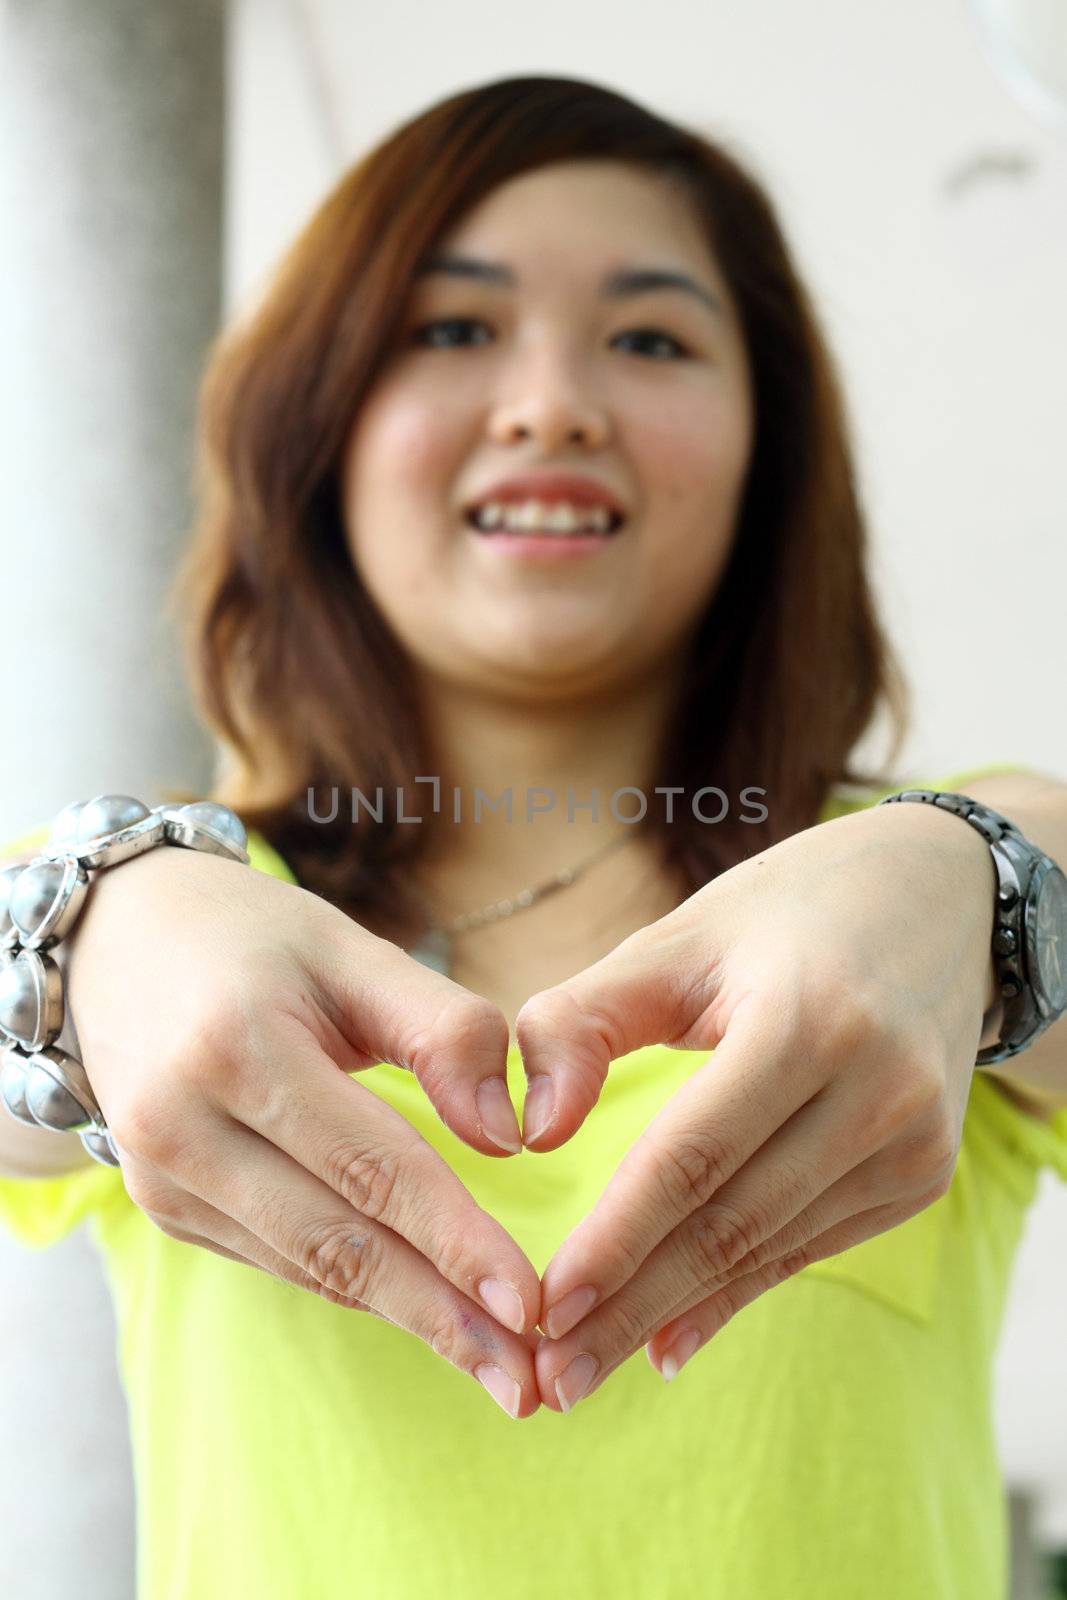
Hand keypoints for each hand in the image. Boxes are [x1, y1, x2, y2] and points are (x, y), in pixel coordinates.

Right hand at [59, 845, 542, 1417]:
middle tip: (528, 1381)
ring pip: (307, 1265)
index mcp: (237, 1046)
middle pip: (336, 1241)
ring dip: (407, 1318)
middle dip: (441, 1317)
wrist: (118, 942)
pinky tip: (421, 1308)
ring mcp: (159, 1175)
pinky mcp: (162, 1203)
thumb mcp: (352, 950)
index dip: (455, 1240)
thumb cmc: (256, 941)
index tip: (531, 1303)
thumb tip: (512, 1134)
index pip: (370, 1165)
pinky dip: (355, 1286)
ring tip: (496, 1364)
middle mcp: (181, 1123)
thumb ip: (442, 1029)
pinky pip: (277, 1256)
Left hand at [515, 801, 995, 1411]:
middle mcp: (878, 1091)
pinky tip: (671, 1338)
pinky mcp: (922, 1175)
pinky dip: (737, 1292)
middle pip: (732, 1223)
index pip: (694, 1156)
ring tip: (589, 1368)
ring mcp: (912, 1142)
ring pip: (770, 1248)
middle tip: (553, 1379)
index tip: (546, 1305)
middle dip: (633, 1308)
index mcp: (809, 1019)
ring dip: (676, 1313)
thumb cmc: (782, 915)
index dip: (617, 1238)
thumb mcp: (677, 938)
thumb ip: (585, 1021)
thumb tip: (529, 1133)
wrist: (938, 902)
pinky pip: (809, 1245)